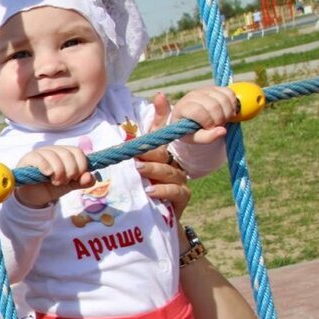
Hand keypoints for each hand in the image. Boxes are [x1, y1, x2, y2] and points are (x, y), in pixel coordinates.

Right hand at [15, 145, 93, 208]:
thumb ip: (82, 181)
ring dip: (59, 172)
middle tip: (65, 182)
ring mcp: (40, 153)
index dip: (81, 165)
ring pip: (54, 156)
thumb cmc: (51, 187)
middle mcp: (53, 150)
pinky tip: (48, 174)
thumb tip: (89, 176)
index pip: (77, 152)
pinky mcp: (29, 159)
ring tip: (55, 182)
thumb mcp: (70, 185)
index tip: (77, 178)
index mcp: (65, 153)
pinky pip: (39, 158)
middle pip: (67, 154)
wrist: (34, 196)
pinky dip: (45, 166)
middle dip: (70, 171)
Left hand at [136, 92, 190, 217]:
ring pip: (168, 172)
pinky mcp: (182, 198)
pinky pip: (174, 192)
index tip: (158, 100)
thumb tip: (156, 98)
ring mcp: (180, 181)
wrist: (158, 220)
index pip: (161, 134)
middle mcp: (173, 165)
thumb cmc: (146, 191)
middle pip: (163, 154)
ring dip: (153, 171)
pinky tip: (150, 191)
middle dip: (150, 152)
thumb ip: (142, 142)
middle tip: (136, 151)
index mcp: (163, 154)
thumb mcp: (139, 166)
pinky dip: (162, 191)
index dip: (161, 118)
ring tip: (139, 170)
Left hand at [172, 85, 239, 144]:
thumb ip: (206, 137)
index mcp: (182, 108)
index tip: (208, 128)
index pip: (197, 111)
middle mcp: (192, 95)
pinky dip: (233, 104)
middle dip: (219, 119)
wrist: (191, 119)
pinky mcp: (215, 88)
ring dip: (227, 113)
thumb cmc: (190, 130)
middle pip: (213, 105)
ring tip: (222, 120)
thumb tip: (223, 131)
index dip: (207, 121)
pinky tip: (228, 112)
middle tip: (217, 125)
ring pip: (223, 99)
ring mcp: (204, 90)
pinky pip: (230, 93)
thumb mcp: (194, 138)